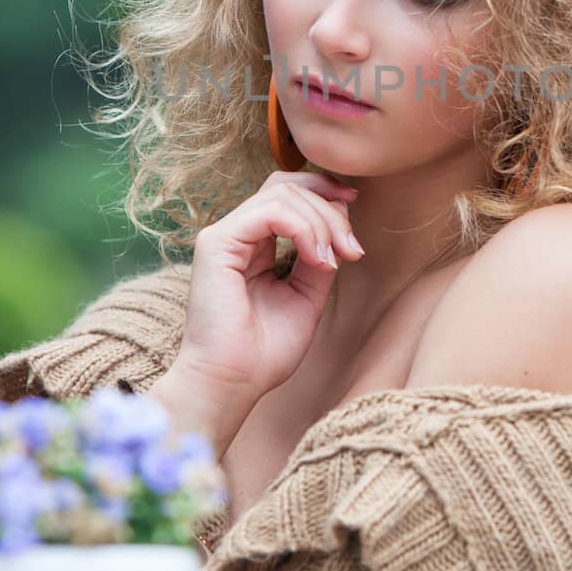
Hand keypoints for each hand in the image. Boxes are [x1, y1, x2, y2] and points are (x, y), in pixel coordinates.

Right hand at [171, 170, 365, 407]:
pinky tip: (318, 258)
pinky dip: (304, 229)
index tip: (354, 219)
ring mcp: (223, 236)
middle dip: (330, 208)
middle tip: (352, 247)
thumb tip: (339, 230)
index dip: (325, 196)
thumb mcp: (307, 296)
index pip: (288, 195)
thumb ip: (319, 258)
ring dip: (321, 222)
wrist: (233, 384)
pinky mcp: (217, 244)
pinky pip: (269, 212)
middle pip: (287, 186)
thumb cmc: (264, 352)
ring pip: (282, 194)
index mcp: (252, 244)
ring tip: (334, 260)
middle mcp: (236, 234)